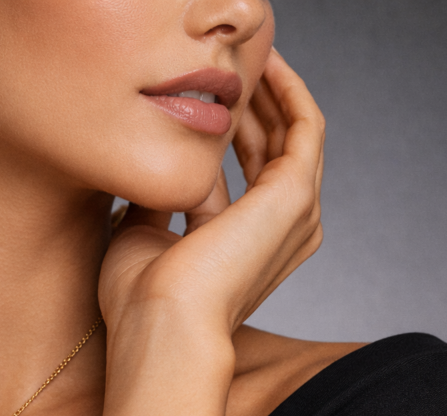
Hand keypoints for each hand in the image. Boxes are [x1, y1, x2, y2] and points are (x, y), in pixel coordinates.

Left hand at [98, 48, 325, 336]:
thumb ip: (154, 202)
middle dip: (254, 104)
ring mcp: (294, 215)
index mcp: (246, 243)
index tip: (205, 100)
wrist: (159, 325)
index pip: (249, 173)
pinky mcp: (295, 196)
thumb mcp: (141, 236)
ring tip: (249, 58)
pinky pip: (305, 127)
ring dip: (273, 92)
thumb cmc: (142, 300)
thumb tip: (143, 174)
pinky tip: (265, 67)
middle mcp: (280, 231)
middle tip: (232, 67)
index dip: (230, 131)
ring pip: (294, 135)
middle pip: (275, 149)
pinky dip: (288, 92)